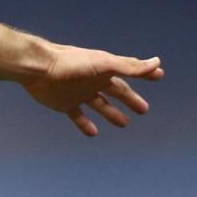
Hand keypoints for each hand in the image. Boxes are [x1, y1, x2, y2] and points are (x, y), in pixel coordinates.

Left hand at [22, 44, 163, 135]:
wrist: (38, 68)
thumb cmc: (71, 63)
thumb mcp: (104, 64)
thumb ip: (130, 67)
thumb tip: (157, 63)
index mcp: (103, 70)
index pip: (129, 72)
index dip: (144, 74)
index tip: (158, 76)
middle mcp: (92, 81)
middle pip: (116, 92)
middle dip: (129, 99)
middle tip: (143, 109)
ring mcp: (78, 93)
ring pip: (99, 105)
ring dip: (111, 113)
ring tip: (124, 124)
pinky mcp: (64, 103)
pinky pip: (77, 116)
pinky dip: (85, 124)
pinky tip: (93, 133)